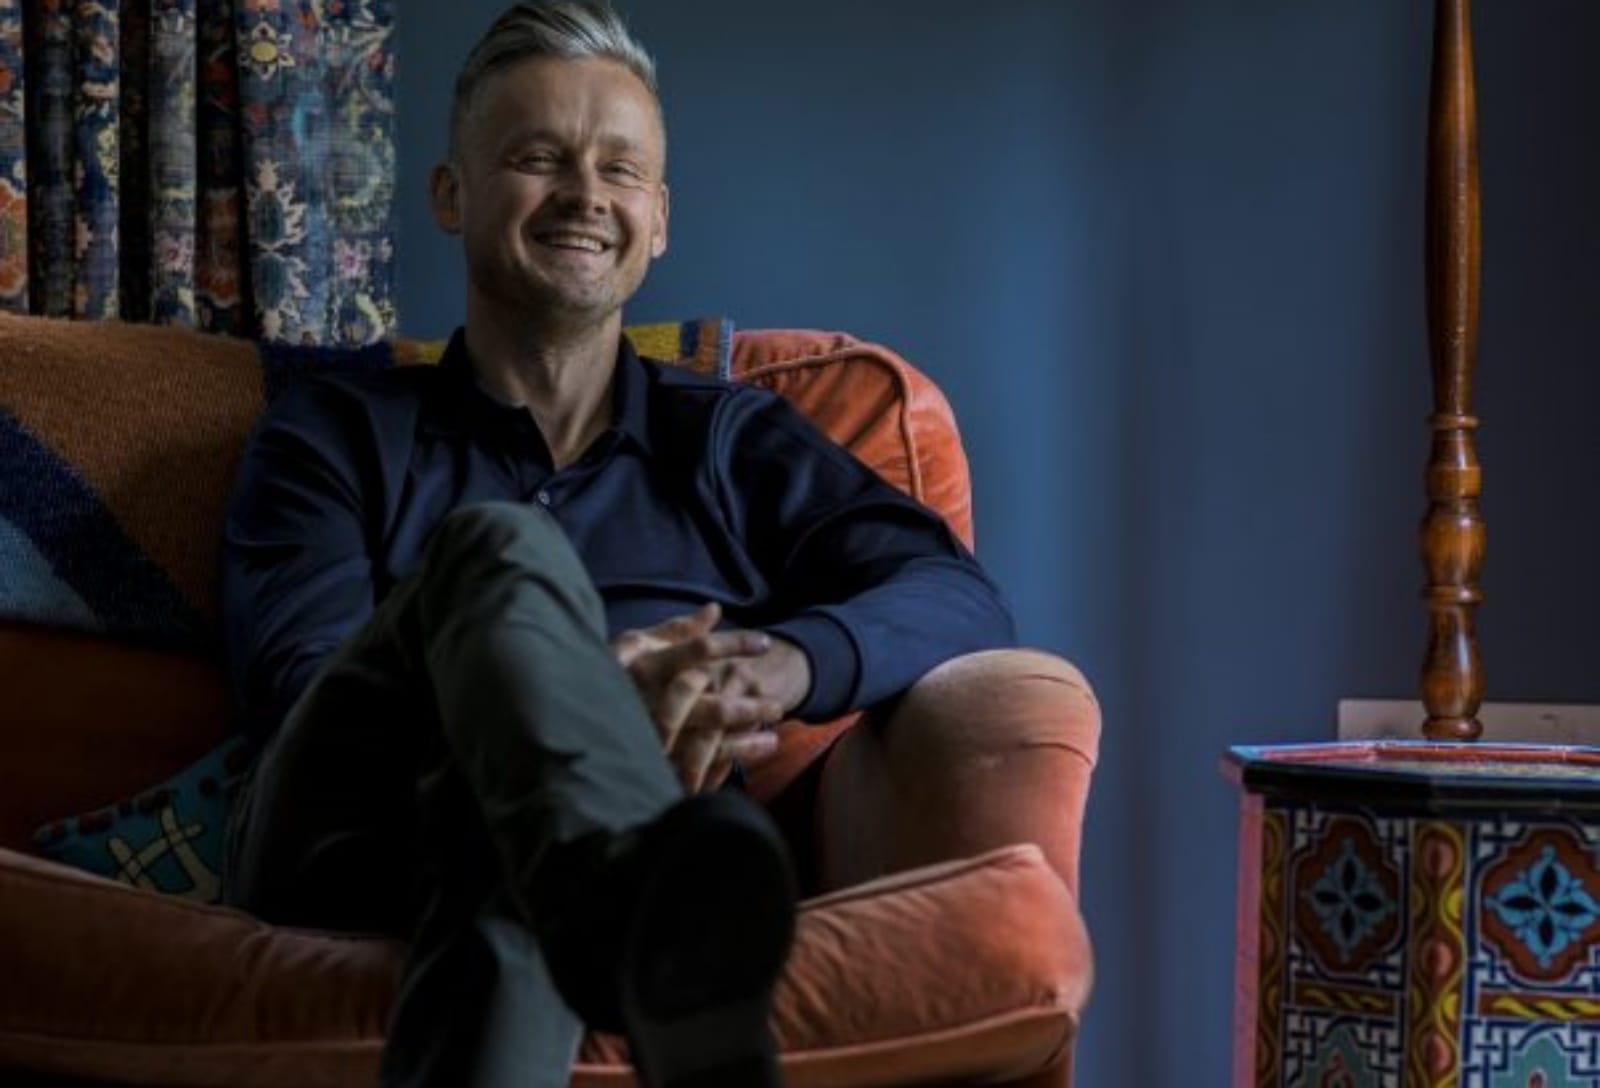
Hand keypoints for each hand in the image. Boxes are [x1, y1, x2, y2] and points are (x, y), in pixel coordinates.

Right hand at [612, 603, 805, 791]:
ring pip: (709, 736)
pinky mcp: (654, 762)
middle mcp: (648, 700)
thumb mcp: (639, 645)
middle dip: (747, 703)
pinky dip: (732, 757)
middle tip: (778, 701)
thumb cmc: (615, 675)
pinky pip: (701, 764)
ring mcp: (650, 734)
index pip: (697, 650)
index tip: (764, 641)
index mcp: (645, 666)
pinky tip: (757, 749)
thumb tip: (715, 609)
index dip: (734, 643)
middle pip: (709, 700)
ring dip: (746, 734)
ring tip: (774, 730)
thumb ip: (678, 630)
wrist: (576, 719)